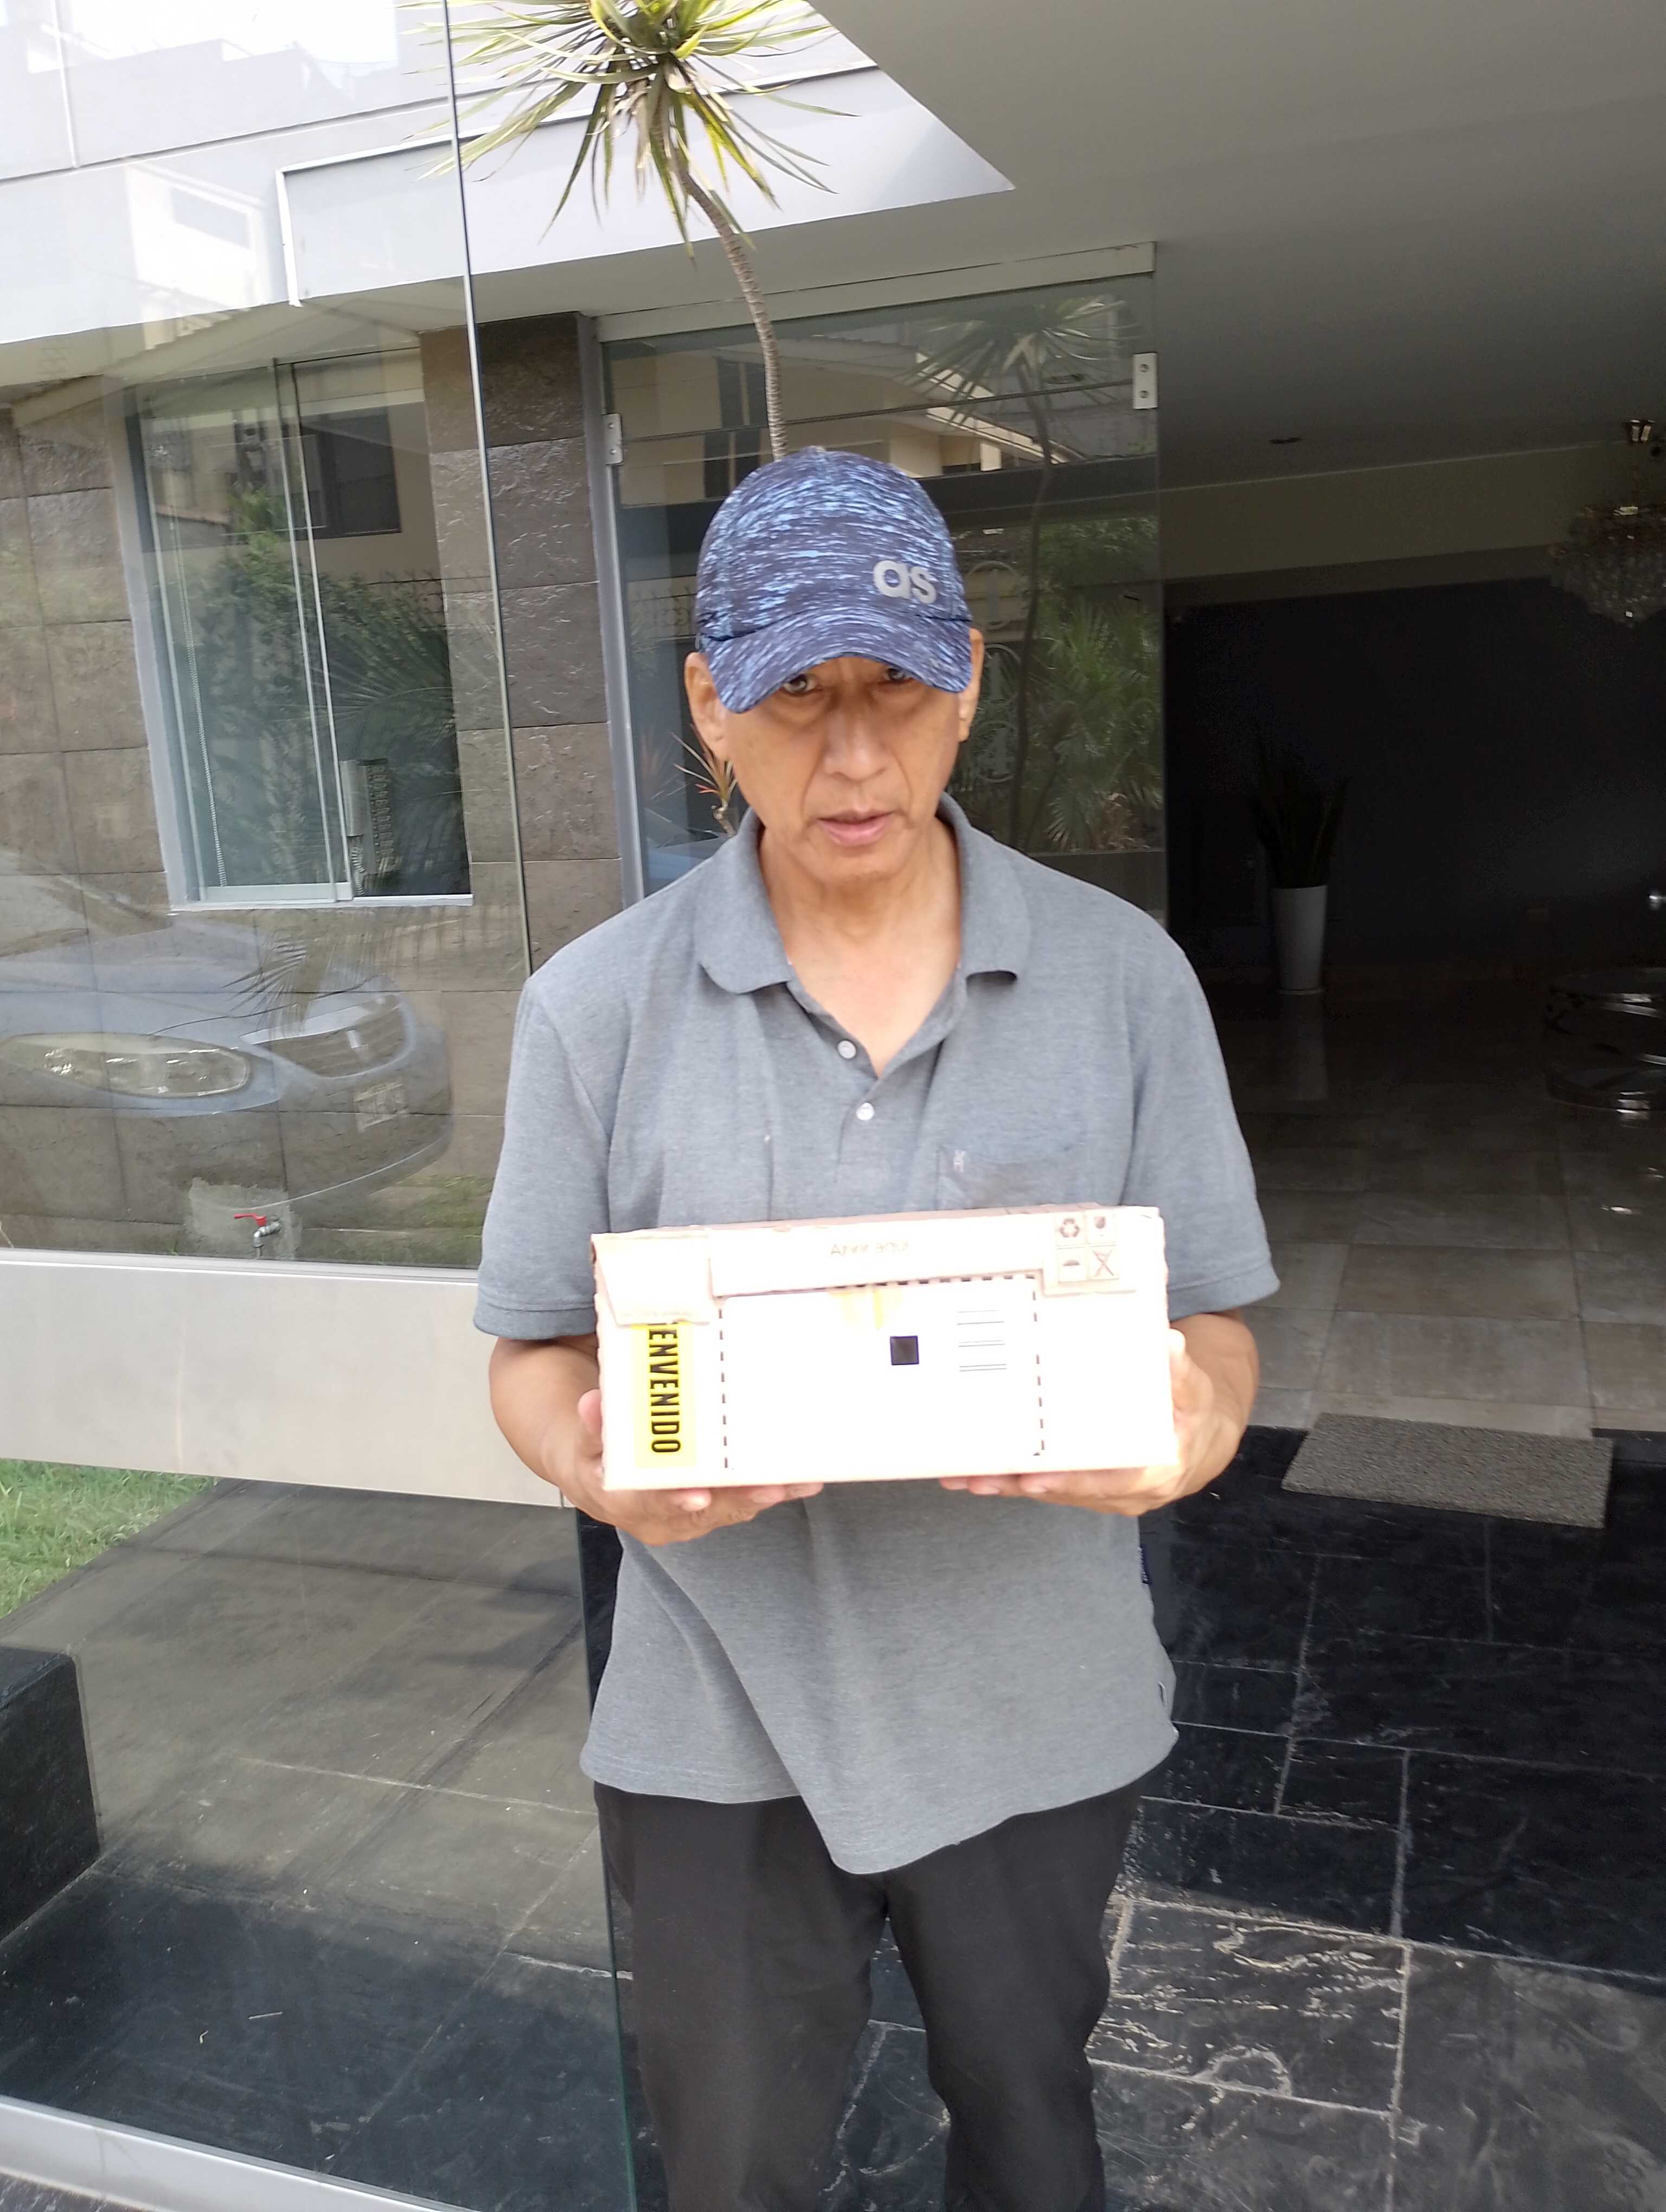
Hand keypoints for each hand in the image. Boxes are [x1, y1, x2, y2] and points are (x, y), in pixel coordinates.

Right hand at [549, 1389, 821, 1547]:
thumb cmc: (598, 1459)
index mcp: (627, 1503)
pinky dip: (773, 1491)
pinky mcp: (714, 1510)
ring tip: (799, 1481)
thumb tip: (591, 1403)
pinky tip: (804, 1481)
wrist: (602, 1482)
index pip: (652, 1504)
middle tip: (771, 1487)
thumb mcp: (585, 1443)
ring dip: (767, 1495)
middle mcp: (664, 1519)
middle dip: (740, 1498)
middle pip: (706, 1511)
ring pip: (732, 1509)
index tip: (696, 1496)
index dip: (673, 1501)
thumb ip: (592, 1425)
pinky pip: (744, 1502)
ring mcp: (692, 1518)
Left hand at [939, 1323, 1251, 1516]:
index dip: (1071, 1481)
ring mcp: (1103, 1494)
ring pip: (1052, 1492)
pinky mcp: (1086, 1489)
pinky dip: (1015, 1481)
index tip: (1034, 1480)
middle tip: (976, 1476)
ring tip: (962, 1477)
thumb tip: (1169, 1345)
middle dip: (1021, 1485)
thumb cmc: (1193, 1414)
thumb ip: (1180, 1372)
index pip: (1109, 1481)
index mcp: (1156, 1470)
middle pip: (1067, 1491)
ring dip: (1008, 1486)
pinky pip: (1049, 1486)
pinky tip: (978, 1474)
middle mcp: (1126, 1492)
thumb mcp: (1195, 1391)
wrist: (1199, 1441)